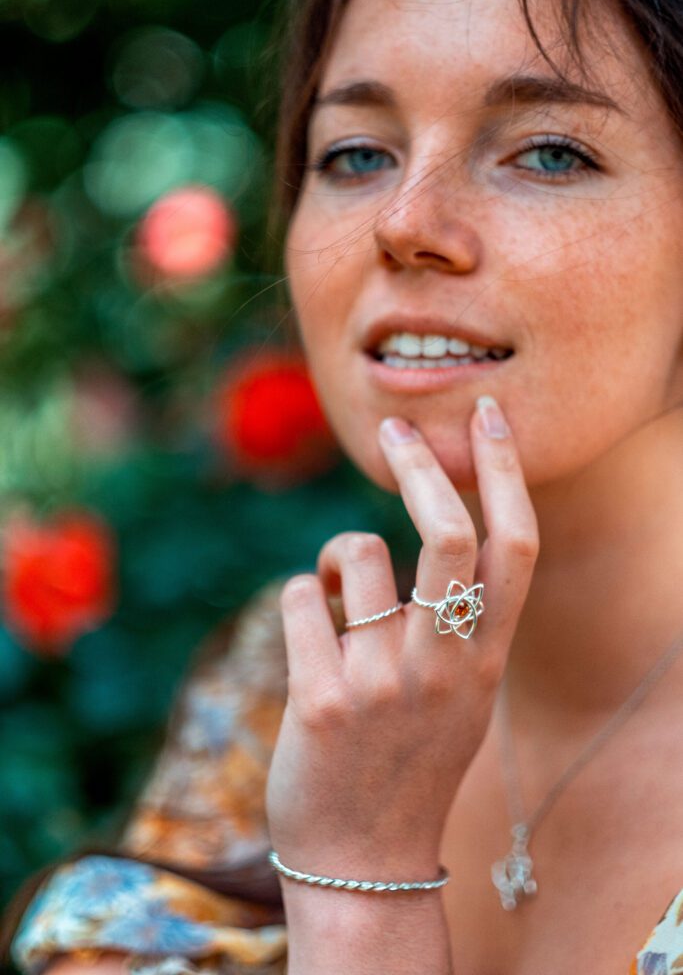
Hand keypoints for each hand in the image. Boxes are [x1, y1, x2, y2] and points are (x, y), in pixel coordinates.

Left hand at [266, 396, 538, 882]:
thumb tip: (426, 532)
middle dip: (420, 467)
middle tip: (396, 430)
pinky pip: (300, 596)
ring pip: (356, 554)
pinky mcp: (320, 700)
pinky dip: (301, 602)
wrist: (363, 862)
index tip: (489, 419)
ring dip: (338, 561)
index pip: (512, 549)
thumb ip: (458, 624)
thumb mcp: (461, 696)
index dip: (505, 474)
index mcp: (485, 661)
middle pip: (446, 535)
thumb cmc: (409, 761)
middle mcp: (443, 668)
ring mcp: (382, 685)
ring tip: (337, 604)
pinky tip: (309, 648)